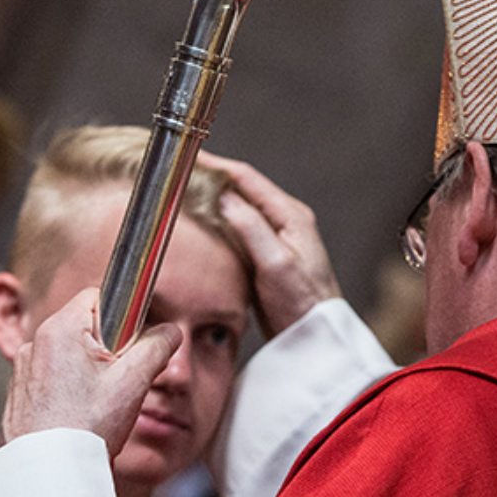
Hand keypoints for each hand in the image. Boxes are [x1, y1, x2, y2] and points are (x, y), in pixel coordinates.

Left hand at [0, 286, 181, 456]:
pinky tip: (79, 416)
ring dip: (89, 371)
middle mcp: (35, 344)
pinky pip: (52, 378)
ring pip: (70, 354)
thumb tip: (171, 332)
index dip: (123, 317)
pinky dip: (69, 390)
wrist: (49, 477)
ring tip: (97, 405)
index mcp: (59, 330)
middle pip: (84, 327)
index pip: (98, 297)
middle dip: (109, 348)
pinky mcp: (20, 393)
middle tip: (119, 381)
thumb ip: (157, 347)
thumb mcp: (133, 383)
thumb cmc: (86, 429)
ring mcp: (24, 370)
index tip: (132, 344)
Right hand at [199, 151, 339, 336]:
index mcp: (291, 216)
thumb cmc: (302, 304)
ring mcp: (277, 239)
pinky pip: (239, 231)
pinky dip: (219, 224)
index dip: (217, 166)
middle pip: (243, 190)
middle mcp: (285, 221)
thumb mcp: (275, 264)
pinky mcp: (267, 257)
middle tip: (180, 175)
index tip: (191, 158)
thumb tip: (225, 197)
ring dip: (214, 201)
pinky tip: (202, 228)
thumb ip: (251, 228)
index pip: (248, 179)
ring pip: (239, 210)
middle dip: (212, 179)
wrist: (316, 339)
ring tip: (185, 195)